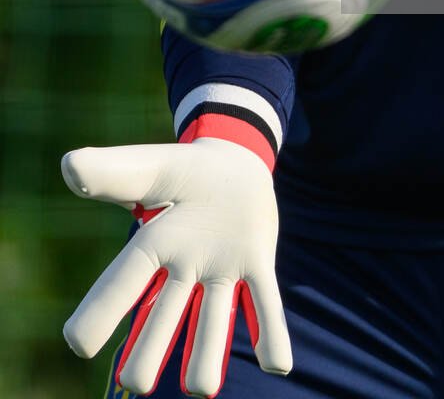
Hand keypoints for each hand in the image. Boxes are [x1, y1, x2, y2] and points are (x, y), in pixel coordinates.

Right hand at [62, 138, 291, 396]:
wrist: (233, 162)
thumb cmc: (183, 169)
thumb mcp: (150, 166)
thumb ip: (113, 171)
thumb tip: (69, 167)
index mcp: (153, 245)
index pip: (123, 281)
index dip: (100, 311)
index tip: (77, 344)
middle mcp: (184, 269)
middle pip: (163, 317)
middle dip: (149, 351)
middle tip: (135, 383)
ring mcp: (222, 270)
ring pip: (213, 321)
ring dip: (208, 353)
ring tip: (203, 388)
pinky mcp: (258, 264)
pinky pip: (265, 302)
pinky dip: (271, 333)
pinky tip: (278, 365)